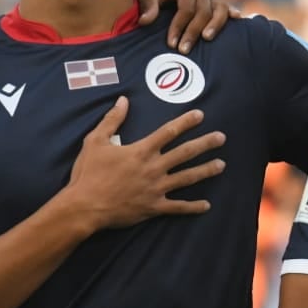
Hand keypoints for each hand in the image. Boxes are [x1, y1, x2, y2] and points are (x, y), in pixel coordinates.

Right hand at [62, 97, 226, 230]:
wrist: (84, 206)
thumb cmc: (88, 173)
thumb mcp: (95, 141)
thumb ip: (111, 120)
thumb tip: (123, 100)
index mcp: (141, 151)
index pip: (169, 132)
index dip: (186, 122)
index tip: (201, 115)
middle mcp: (154, 168)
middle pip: (185, 153)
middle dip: (205, 144)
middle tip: (222, 138)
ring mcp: (157, 188)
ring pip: (188, 178)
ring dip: (206, 170)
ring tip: (222, 165)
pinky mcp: (154, 207)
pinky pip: (178, 207)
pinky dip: (193, 207)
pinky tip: (207, 205)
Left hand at [132, 0, 239, 53]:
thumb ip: (146, 5)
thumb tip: (145, 21)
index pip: (186, 7)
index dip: (180, 26)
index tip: (171, 43)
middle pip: (204, 11)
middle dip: (193, 31)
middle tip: (183, 50)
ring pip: (219, 10)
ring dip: (215, 26)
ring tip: (207, 39)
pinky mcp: (213, 5)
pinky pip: (225, 9)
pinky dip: (232, 14)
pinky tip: (238, 20)